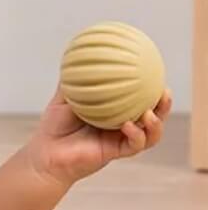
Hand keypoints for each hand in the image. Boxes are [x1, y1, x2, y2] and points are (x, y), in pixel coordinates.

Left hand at [26, 83, 172, 187]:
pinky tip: (128, 126)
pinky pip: (134, 145)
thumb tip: (73, 56)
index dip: (152, 89)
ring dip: (155, 123)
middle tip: (164, 92)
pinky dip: (136, 135)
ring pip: (151, 134)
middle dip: (164, 105)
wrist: (45, 153)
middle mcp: (121, 126)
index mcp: (114, 112)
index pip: (140, 99)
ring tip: (149, 112)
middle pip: (153, 116)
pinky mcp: (115, 153)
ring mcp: (120, 140)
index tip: (157, 75)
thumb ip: (71, 81)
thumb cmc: (54, 127)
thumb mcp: (63, 98)